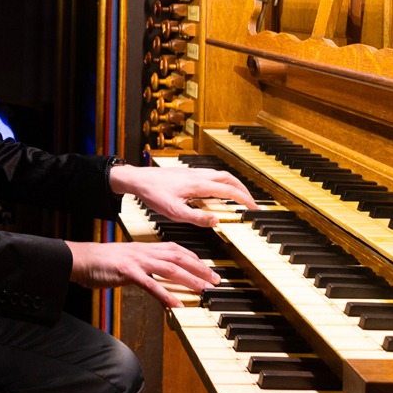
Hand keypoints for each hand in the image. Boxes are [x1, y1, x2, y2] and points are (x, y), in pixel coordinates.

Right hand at [65, 239, 219, 308]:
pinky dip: (165, 294)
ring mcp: (138, 261)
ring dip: (189, 279)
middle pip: (180, 258)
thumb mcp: (130, 258)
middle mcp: (146, 252)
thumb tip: (159, 274)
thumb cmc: (104, 261)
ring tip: (203, 290)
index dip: (195, 259)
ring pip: (170, 269)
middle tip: (215, 280)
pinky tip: (176, 304)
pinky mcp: (127, 273)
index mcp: (147, 248)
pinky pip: (150, 284)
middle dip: (200, 269)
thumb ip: (146, 264)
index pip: (177, 250)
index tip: (208, 268)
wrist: (82, 259)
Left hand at [110, 163, 257, 226]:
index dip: (244, 200)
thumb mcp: (174, 212)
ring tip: (239, 196)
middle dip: (243, 190)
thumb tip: (217, 220)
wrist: (138, 179)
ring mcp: (194, 172)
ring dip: (233, 184)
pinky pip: (212, 175)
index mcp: (199, 186)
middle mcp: (199, 176)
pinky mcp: (188, 173)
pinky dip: (222, 182)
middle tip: (251, 202)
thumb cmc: (153, 194)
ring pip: (221, 175)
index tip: (254, 208)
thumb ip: (196, 217)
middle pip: (229, 179)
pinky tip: (217, 190)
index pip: (229, 191)